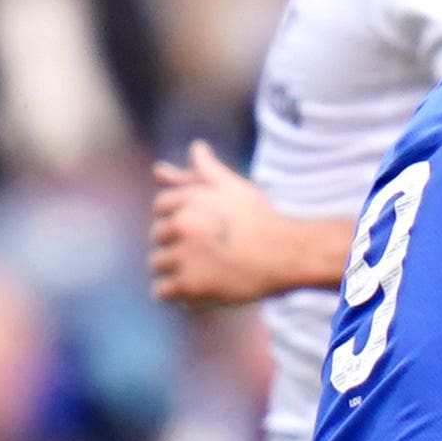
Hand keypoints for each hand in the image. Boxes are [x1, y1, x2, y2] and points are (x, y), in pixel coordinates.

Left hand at [150, 142, 324, 306]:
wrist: (285, 255)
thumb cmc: (261, 219)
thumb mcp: (234, 187)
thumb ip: (207, 169)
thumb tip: (195, 146)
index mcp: (188, 200)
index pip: (160, 206)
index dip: (180, 217)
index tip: (204, 227)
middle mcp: (182, 225)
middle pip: (157, 236)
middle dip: (176, 243)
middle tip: (209, 250)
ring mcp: (183, 256)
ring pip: (157, 264)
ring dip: (173, 269)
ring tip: (203, 271)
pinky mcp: (189, 285)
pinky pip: (162, 292)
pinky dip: (175, 294)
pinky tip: (196, 290)